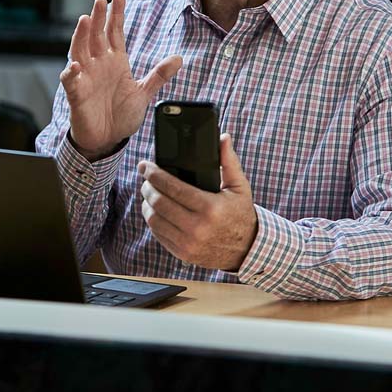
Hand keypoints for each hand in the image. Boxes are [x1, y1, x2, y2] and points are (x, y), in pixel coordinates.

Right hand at [61, 0, 181, 158]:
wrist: (107, 139)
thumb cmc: (121, 115)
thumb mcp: (144, 93)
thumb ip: (159, 75)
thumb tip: (178, 58)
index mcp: (115, 61)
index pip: (114, 32)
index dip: (116, 14)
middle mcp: (98, 65)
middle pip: (96, 36)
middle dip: (98, 17)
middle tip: (100, 0)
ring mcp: (86, 77)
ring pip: (80, 51)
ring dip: (81, 36)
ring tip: (85, 20)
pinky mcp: (77, 94)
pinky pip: (71, 81)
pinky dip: (71, 73)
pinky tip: (76, 65)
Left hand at [139, 134, 256, 270]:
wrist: (246, 250)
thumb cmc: (241, 214)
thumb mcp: (239, 187)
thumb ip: (229, 162)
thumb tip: (223, 138)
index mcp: (210, 208)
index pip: (173, 187)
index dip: (154, 174)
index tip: (145, 166)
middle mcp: (197, 227)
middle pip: (159, 202)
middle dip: (147, 187)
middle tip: (146, 178)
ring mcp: (188, 243)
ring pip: (154, 219)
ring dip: (147, 203)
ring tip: (149, 193)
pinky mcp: (182, 253)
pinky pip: (158, 234)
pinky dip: (153, 220)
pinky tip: (155, 211)